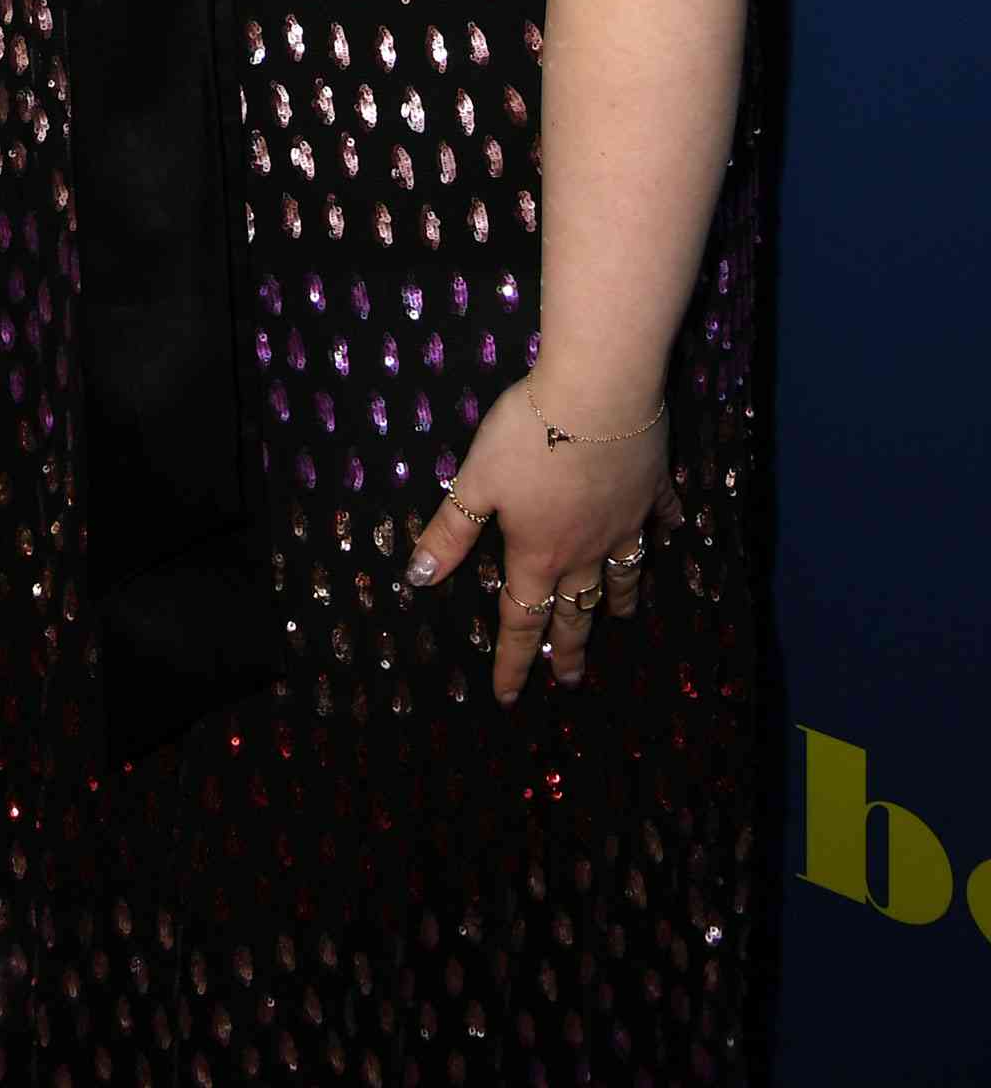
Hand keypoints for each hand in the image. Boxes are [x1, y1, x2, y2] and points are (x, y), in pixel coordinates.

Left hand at [402, 379, 683, 702]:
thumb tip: (417, 580)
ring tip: (619, 619)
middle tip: (571, 681)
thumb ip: (450, 532)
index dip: (512, 662)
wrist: (598, 392)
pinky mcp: (651, 488)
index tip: (508, 697)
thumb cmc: (528, 435)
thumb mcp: (476, 482)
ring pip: (622, 573)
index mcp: (538, 552)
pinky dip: (664, 527)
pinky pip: (659, 516)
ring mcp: (624, 521)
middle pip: (575, 610)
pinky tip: (672, 531)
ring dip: (617, 600)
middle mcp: (584, 548)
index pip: (520, 620)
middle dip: (569, 649)